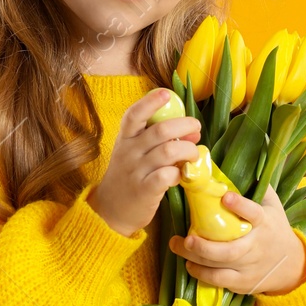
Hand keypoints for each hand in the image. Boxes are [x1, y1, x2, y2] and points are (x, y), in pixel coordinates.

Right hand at [87, 89, 200, 237]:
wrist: (110, 212)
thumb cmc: (128, 177)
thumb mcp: (133, 154)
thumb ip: (157, 141)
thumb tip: (191, 130)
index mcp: (125, 139)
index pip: (134, 115)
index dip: (151, 102)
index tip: (167, 94)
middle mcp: (129, 152)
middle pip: (160, 130)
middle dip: (184, 125)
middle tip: (196, 128)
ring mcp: (136, 171)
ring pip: (169, 151)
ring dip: (188, 149)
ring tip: (193, 154)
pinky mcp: (145, 190)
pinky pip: (167, 176)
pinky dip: (180, 173)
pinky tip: (182, 175)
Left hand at [169, 186, 305, 295]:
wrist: (291, 265)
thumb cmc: (276, 229)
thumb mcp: (273, 206)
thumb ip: (260, 187)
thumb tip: (245, 160)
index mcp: (265, 224)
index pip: (255, 214)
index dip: (241, 206)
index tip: (226, 197)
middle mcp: (256, 247)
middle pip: (231, 250)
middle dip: (206, 246)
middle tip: (187, 237)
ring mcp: (249, 267)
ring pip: (221, 267)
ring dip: (196, 259)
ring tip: (178, 246)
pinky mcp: (242, 282)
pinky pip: (219, 281)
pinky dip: (201, 274)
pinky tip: (189, 264)